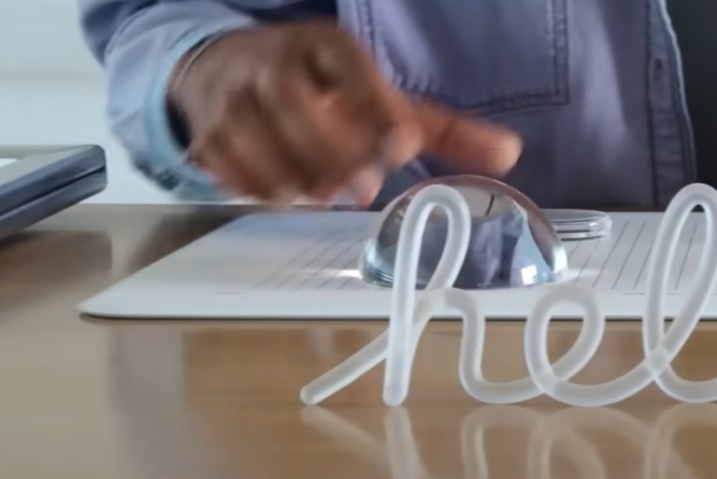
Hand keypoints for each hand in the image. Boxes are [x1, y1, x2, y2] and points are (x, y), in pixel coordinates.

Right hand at [168, 22, 521, 206]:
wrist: (229, 73)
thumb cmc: (325, 95)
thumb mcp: (384, 101)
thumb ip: (445, 131)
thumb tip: (510, 155)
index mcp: (325, 47)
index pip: (349, 65)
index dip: (376, 104)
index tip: (402, 146)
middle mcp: (273, 62)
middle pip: (293, 103)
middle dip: (331, 153)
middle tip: (360, 188)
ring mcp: (233, 96)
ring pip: (254, 139)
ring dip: (294, 179)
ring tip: (321, 192)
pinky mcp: (206, 131)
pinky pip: (226, 167)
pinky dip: (257, 189)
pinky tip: (282, 193)